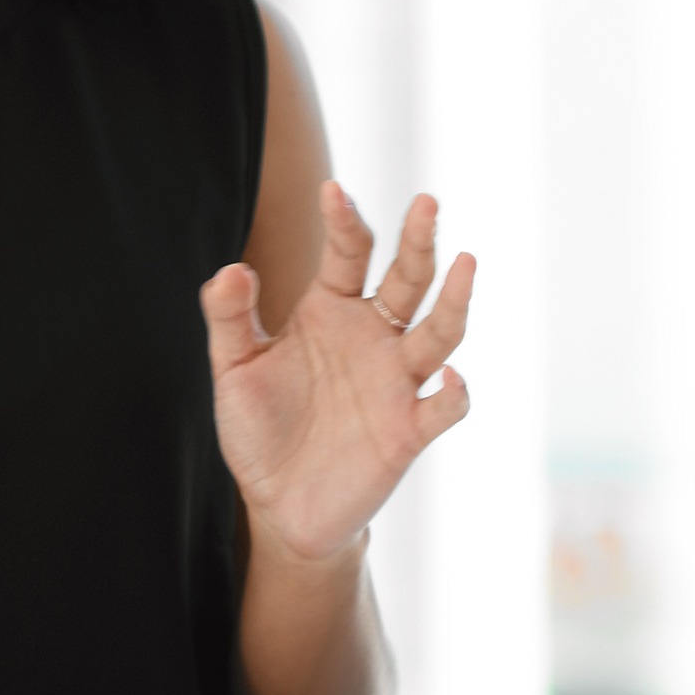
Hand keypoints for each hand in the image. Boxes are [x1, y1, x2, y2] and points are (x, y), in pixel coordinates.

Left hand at [202, 184, 474, 564]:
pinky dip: (454, 392)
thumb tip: (231, 269)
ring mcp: (396, 382)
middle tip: (426, 201)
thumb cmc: (261, 429)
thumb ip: (228, 318)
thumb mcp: (233, 369)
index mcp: (331, 311)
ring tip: (466, 261)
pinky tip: (450, 377)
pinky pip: (443, 407)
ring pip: (439, 332)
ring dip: (454, 300)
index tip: (332, 189)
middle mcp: (373, 337)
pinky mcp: (408, 431)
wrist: (280, 505)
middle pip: (407, 279)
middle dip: (419, 240)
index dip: (343, 221)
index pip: (348, 254)